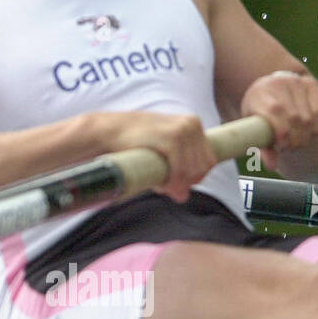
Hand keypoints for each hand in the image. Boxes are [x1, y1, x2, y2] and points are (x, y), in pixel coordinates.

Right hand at [101, 111, 215, 202]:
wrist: (108, 130)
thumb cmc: (132, 140)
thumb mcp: (161, 144)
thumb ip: (177, 162)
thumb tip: (184, 195)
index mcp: (192, 123)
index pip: (209, 160)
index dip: (195, 178)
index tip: (178, 186)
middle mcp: (191, 124)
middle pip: (203, 167)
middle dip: (187, 183)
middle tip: (166, 189)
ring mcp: (182, 130)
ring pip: (193, 171)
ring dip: (178, 185)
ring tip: (160, 187)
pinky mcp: (171, 138)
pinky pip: (180, 170)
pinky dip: (173, 183)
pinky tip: (160, 186)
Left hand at [240, 70, 317, 174]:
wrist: (271, 91)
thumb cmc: (260, 113)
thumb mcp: (255, 127)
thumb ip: (263, 146)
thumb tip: (271, 166)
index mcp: (258, 91)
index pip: (275, 111)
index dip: (281, 132)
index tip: (281, 147)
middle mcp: (278, 82)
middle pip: (294, 117)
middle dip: (294, 138)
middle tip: (289, 148)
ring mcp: (296, 81)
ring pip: (308, 117)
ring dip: (304, 135)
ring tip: (296, 142)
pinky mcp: (311, 84)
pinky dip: (315, 127)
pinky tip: (308, 133)